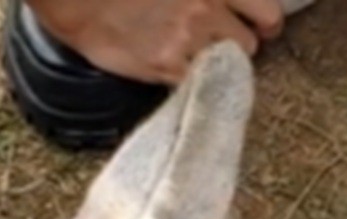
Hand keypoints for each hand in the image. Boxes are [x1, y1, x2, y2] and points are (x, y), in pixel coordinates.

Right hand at [25, 0, 283, 84]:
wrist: (79, 0)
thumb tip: (223, 9)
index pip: (267, 12)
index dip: (265, 25)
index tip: (259, 29)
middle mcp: (208, 9)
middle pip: (250, 44)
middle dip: (237, 47)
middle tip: (219, 48)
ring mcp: (188, 39)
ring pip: (225, 67)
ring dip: (215, 67)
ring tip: (194, 61)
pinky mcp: (165, 65)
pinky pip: (195, 83)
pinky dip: (191, 82)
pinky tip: (176, 74)